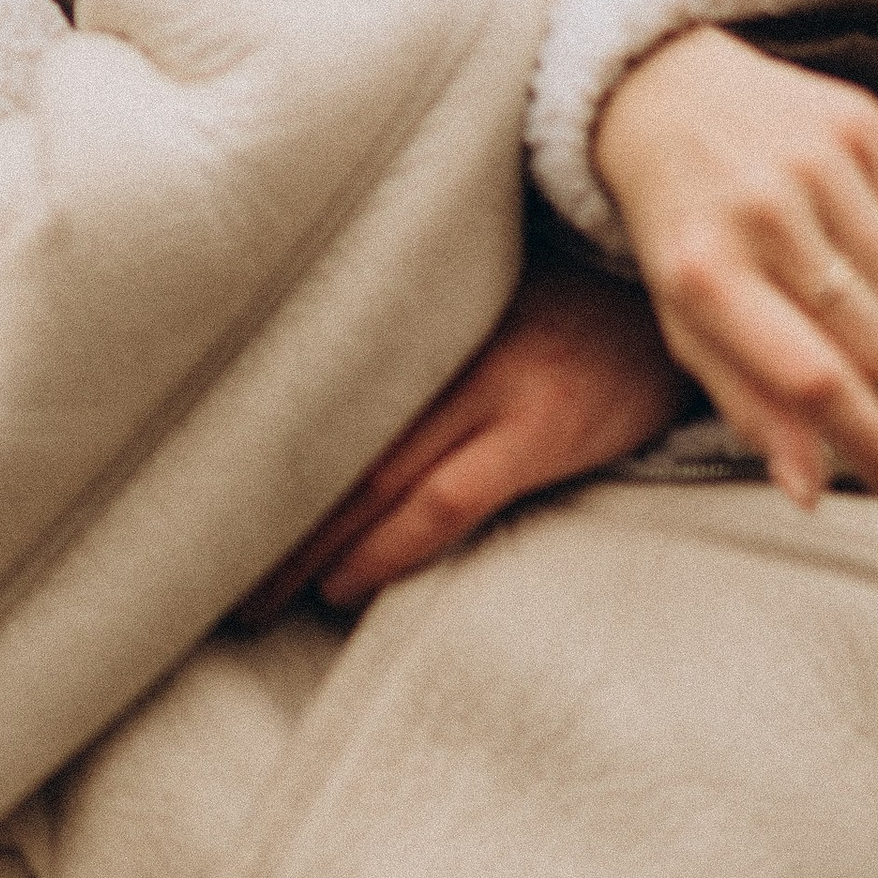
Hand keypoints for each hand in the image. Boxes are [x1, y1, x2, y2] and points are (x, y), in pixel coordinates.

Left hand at [232, 258, 690, 619]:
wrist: (687, 279)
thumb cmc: (571, 284)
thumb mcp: (477, 282)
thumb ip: (404, 320)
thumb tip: (317, 382)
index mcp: (415, 293)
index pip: (312, 373)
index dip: (250, 437)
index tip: (190, 483)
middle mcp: (445, 337)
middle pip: (330, 432)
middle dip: (265, 508)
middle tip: (196, 562)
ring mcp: (496, 384)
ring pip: (375, 476)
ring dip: (310, 545)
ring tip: (256, 598)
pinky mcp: (545, 428)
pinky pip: (447, 500)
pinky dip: (389, 547)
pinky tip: (344, 586)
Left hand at [593, 23, 877, 514]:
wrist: (662, 93)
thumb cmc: (680, 233)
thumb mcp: (686, 323)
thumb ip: (747, 406)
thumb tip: (809, 491)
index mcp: (705, 274)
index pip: (815, 380)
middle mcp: (762, 210)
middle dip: (872, 366)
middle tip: (827, 332)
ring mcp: (815, 158)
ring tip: (837, 276)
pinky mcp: (860, 120)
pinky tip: (852, 226)